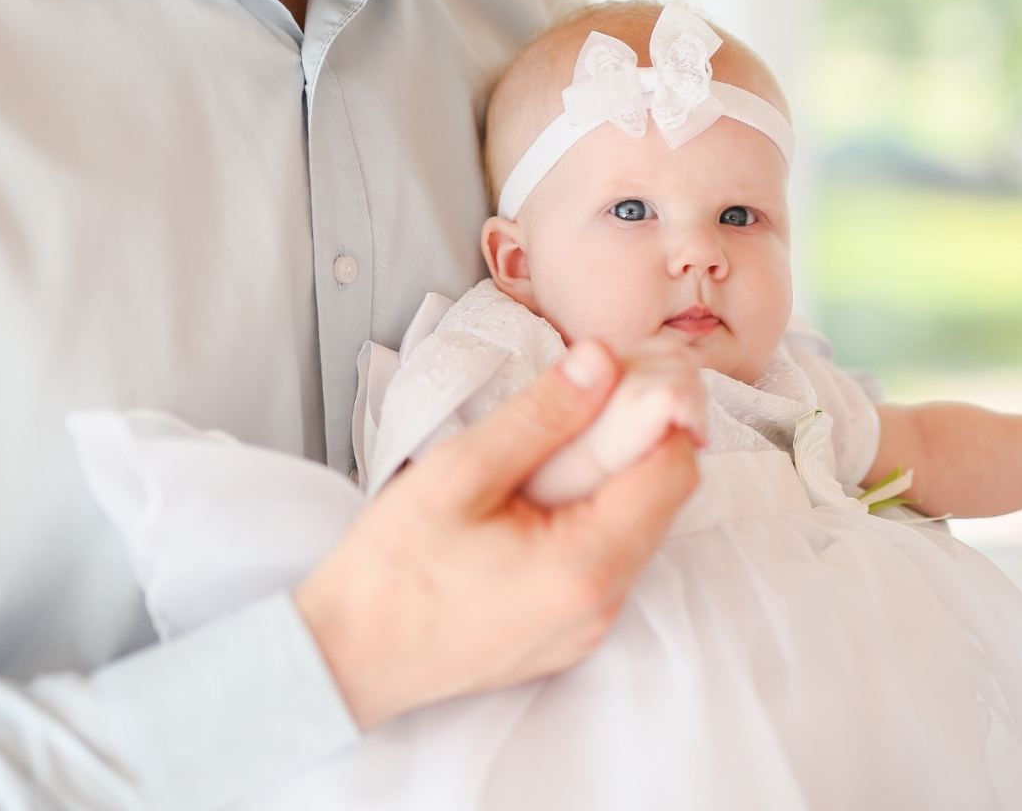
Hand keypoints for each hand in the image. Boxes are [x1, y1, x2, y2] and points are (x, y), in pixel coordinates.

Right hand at [293, 340, 699, 728]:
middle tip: (586, 402)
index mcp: (585, 564)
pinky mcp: (569, 636)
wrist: (348, 658)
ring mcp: (589, 628)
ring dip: (613, 483)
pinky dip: (592, 522)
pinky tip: (537, 502)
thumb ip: (540, 415)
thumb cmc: (392, 571)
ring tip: (551, 451)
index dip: (662, 413)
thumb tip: (601, 363)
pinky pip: (608, 566)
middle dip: (638, 443)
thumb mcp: (460, 473)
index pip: (673, 471)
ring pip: (637, 533)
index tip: (628, 376)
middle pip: (662, 502)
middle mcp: (603, 605)